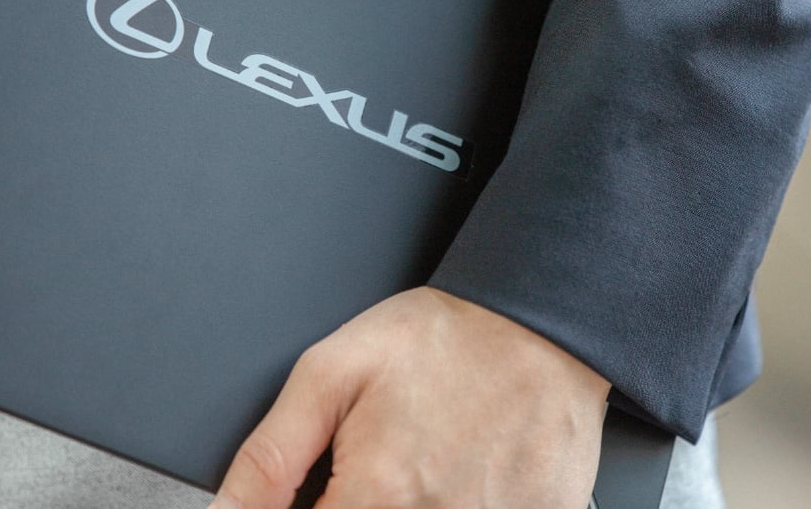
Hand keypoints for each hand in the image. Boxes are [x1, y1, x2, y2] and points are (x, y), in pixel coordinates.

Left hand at [209, 286, 610, 508]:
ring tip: (426, 464)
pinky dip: (467, 502)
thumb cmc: (444, 340)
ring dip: (413, 503)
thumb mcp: (334, 372)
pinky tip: (467, 474)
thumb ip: (270, 457)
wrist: (540, 321)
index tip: (328, 493)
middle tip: (384, 468)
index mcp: (375, 498)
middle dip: (361, 504)